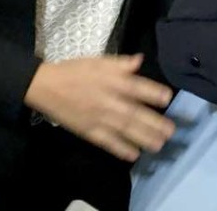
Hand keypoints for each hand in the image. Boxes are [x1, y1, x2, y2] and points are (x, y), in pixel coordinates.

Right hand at [24, 54, 174, 161]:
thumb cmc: (75, 71)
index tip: (168, 98)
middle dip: (153, 122)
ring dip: (142, 138)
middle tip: (171, 131)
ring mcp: (98, 117)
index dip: (152, 92)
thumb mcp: (98, 61)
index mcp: (110, 80)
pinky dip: (120, 149)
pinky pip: (106, 142)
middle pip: (133, 113)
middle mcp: (107, 100)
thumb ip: (120, 63)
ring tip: (160, 145)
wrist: (45, 86)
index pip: (135, 87)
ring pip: (123, 129)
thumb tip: (140, 61)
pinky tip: (134, 155)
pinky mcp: (88, 131)